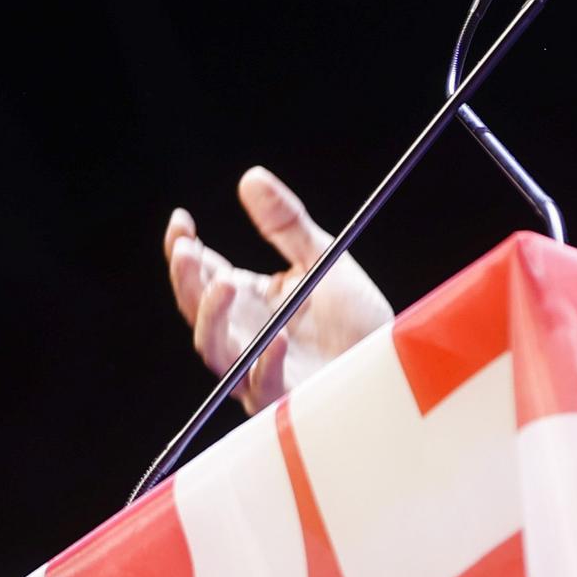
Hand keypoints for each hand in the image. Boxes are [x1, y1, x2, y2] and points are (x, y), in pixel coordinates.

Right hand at [163, 166, 393, 412]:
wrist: (394, 359)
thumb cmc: (354, 315)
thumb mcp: (321, 257)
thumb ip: (285, 223)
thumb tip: (250, 177)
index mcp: (247, 300)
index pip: (200, 274)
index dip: (182, 250)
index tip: (181, 221)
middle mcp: (243, 335)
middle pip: (196, 311)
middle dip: (185, 281)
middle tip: (188, 250)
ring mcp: (258, 369)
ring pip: (215, 352)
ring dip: (212, 318)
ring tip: (224, 283)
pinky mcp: (286, 399)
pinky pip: (264, 387)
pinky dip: (267, 362)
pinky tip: (280, 336)